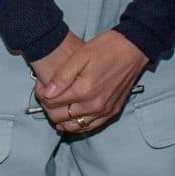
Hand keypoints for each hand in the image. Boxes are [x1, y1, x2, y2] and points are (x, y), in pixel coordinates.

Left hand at [32, 29, 148, 135]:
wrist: (134, 49)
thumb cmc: (106, 48)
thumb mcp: (80, 55)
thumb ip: (62, 76)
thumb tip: (47, 93)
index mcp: (84, 90)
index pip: (52, 103)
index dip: (41, 94)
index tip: (41, 84)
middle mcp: (94, 106)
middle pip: (60, 117)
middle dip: (48, 107)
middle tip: (47, 94)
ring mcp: (104, 111)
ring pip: (74, 126)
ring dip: (62, 118)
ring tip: (58, 104)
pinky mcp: (113, 112)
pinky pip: (90, 127)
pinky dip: (78, 124)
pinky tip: (73, 115)